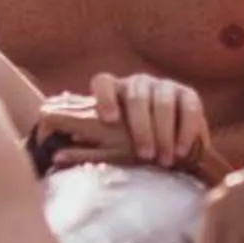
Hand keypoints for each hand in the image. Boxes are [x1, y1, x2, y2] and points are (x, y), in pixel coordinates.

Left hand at [36, 73, 218, 176]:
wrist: (170, 146)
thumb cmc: (130, 144)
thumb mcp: (108, 145)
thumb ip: (84, 150)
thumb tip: (55, 157)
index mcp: (114, 91)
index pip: (102, 82)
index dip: (104, 98)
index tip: (108, 120)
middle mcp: (138, 83)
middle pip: (137, 96)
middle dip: (142, 127)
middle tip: (145, 155)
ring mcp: (163, 86)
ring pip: (163, 103)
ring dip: (164, 133)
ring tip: (164, 160)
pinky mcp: (187, 94)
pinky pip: (188, 108)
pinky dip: (186, 131)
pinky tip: (181, 151)